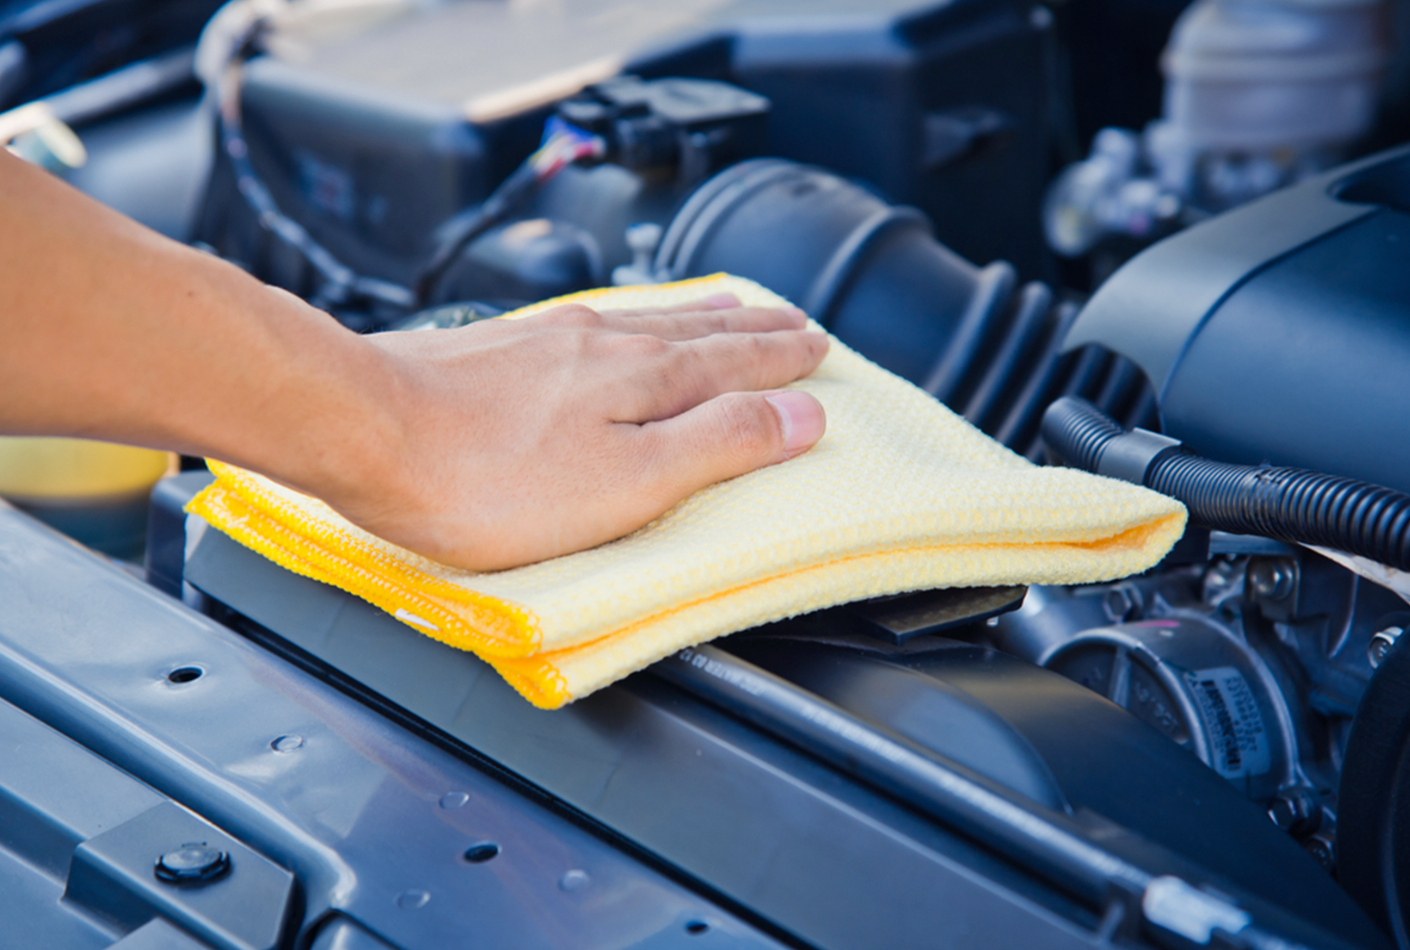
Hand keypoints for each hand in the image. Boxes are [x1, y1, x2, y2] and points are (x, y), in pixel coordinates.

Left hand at [328, 294, 827, 570]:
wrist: (364, 430)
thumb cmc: (487, 479)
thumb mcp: (628, 482)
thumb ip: (717, 444)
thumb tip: (800, 415)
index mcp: (646, 379)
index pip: (737, 365)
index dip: (783, 363)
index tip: (817, 351)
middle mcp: (604, 345)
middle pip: (700, 331)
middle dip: (754, 330)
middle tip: (792, 323)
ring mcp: (549, 340)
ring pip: (648, 320)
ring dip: (701, 317)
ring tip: (730, 309)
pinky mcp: (502, 349)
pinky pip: (595, 323)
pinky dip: (634, 319)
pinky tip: (618, 324)